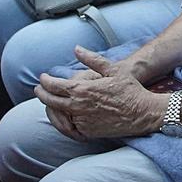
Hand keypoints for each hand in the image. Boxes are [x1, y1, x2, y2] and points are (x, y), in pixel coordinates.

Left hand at [35, 48, 164, 139]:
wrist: (142, 113)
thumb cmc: (129, 89)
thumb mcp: (113, 69)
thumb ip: (92, 59)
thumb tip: (77, 49)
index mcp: (83, 90)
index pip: (54, 86)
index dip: (45, 81)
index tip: (43, 77)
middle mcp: (79, 107)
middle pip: (50, 101)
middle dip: (41, 94)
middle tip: (39, 89)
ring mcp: (82, 121)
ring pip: (57, 115)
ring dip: (49, 108)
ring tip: (48, 102)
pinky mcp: (87, 132)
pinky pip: (68, 127)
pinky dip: (61, 120)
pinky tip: (61, 115)